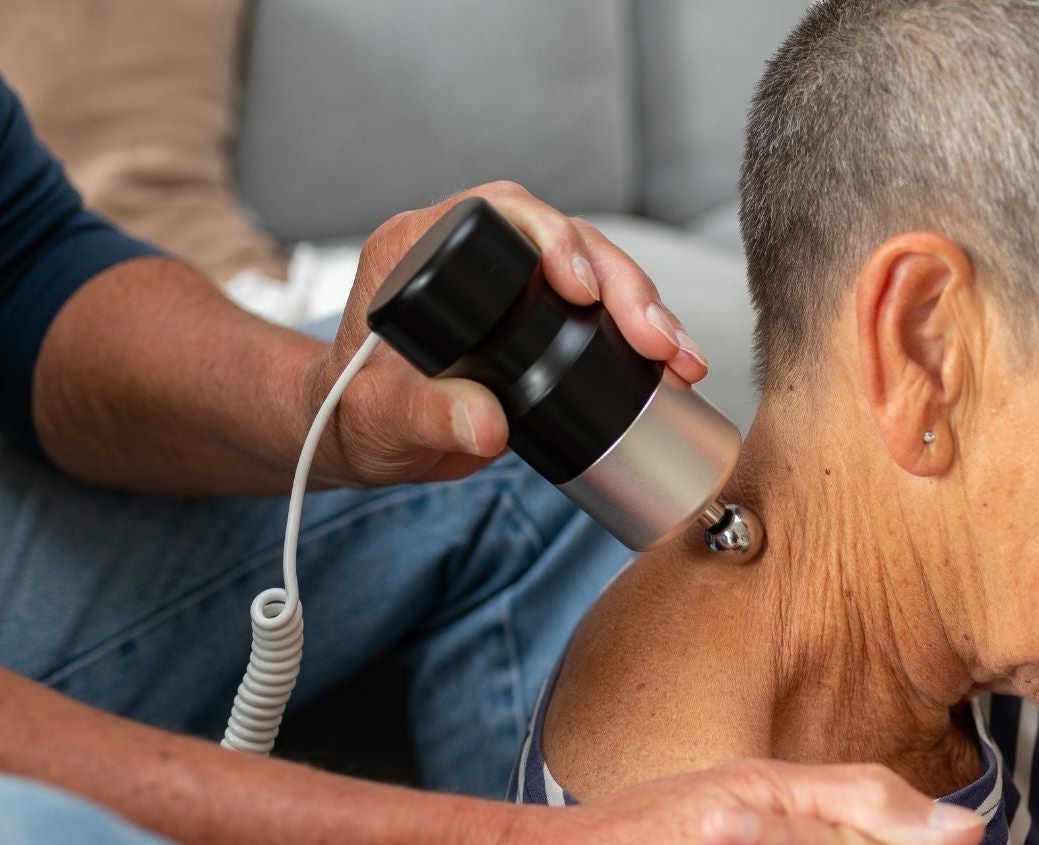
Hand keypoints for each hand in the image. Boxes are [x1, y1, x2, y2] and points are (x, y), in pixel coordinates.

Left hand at [307, 181, 712, 486]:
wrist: (367, 438)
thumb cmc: (357, 414)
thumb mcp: (382, 419)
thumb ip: (427, 417)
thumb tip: (485, 425)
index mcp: (418, 245)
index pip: (497, 212)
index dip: (550, 237)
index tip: (580, 287)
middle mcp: (471, 251)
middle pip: (565, 240)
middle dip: (621, 285)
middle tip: (654, 338)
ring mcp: (512, 282)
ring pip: (595, 271)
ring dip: (645, 310)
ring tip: (680, 359)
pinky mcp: (541, 316)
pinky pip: (600, 310)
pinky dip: (640, 337)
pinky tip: (674, 367)